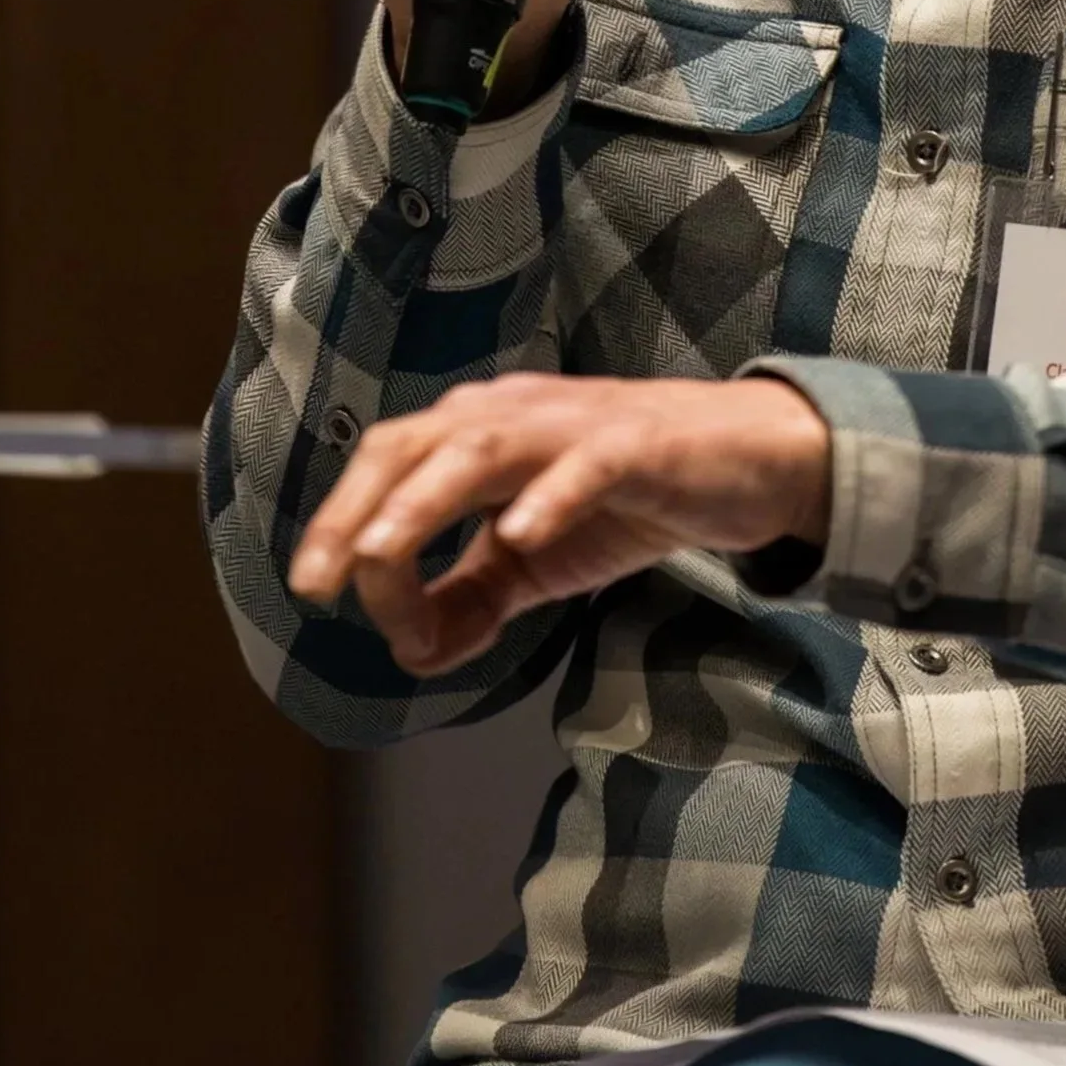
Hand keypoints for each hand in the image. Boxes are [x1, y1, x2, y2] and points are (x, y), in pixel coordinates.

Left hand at [287, 374, 832, 673]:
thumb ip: (470, 598)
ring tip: (380, 551)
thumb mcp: (534, 561)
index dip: (344, 529)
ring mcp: (576, 425)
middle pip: (415, 443)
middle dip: (354, 508)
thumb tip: (408, 653)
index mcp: (478, 430)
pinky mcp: (640, 446)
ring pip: (484, 445)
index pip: (390, 466)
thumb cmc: (627, 499)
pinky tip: (521, 534)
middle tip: (317, 579)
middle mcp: (514, 412)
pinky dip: (549, 495)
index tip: (337, 606)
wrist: (747, 460)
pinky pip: (587, 464)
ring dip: (425, 497)